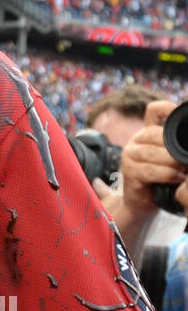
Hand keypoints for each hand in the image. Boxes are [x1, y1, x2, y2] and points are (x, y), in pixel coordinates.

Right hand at [118, 99, 187, 215]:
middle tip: (186, 160)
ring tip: (183, 171)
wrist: (140, 201)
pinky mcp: (129, 172)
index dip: (168, 109)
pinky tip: (177, 178)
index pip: (155, 110)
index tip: (185, 124)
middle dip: (176, 148)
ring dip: (173, 163)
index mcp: (147, 132)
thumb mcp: (169, 157)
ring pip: (154, 153)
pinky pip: (150, 170)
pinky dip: (168, 175)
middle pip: (156, 134)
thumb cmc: (160, 178)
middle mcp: (136, 140)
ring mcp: (129, 155)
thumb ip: (176, 145)